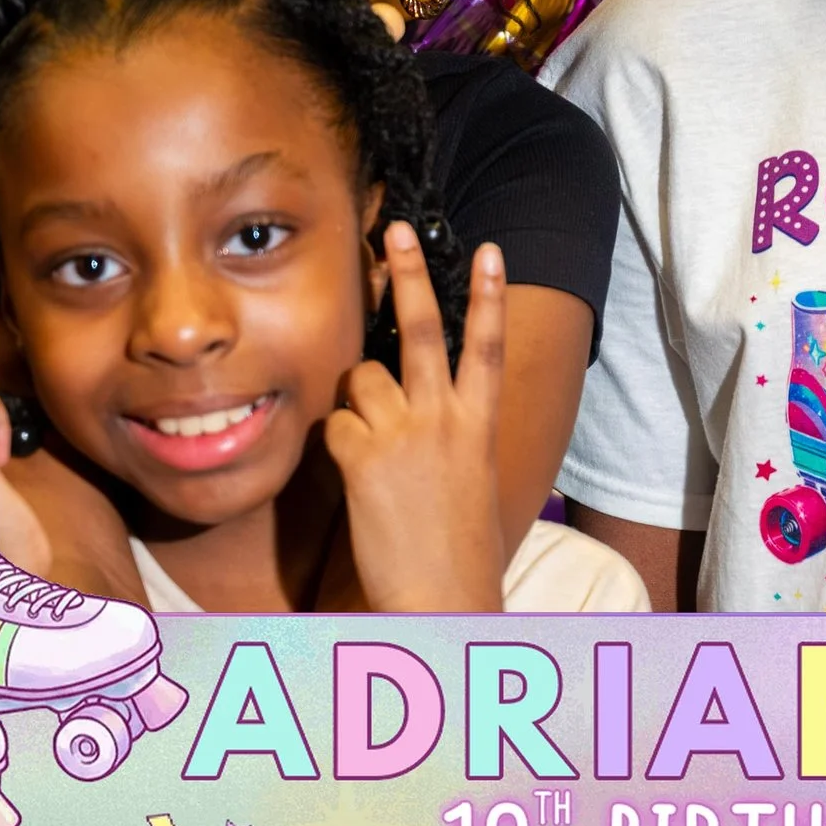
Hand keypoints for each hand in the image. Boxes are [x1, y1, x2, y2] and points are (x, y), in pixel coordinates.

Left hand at [327, 226, 507, 612]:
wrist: (444, 597)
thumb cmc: (460, 551)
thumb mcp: (470, 481)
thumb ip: (448, 436)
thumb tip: (409, 408)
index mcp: (479, 425)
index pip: (488, 346)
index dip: (491, 295)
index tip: (491, 250)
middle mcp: (445, 419)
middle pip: (425, 327)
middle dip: (407, 273)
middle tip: (396, 228)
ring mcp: (405, 434)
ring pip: (362, 378)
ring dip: (357, 400)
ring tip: (372, 446)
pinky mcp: (363, 458)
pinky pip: (335, 425)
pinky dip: (337, 444)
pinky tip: (355, 478)